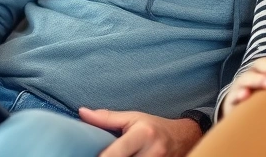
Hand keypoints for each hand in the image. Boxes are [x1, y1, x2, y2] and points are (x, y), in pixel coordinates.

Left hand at [79, 107, 200, 156]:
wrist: (184, 137)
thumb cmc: (154, 126)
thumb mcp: (133, 118)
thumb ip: (107, 118)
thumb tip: (81, 112)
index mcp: (143, 135)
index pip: (116, 153)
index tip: (90, 156)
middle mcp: (153, 152)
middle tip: (98, 155)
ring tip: (109, 155)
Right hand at [220, 57, 265, 117]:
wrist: (241, 118)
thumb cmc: (263, 103)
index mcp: (261, 72)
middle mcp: (250, 77)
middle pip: (258, 67)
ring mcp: (239, 88)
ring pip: (246, 79)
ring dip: (258, 79)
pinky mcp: (231, 101)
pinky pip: (233, 96)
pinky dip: (239, 94)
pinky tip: (245, 95)